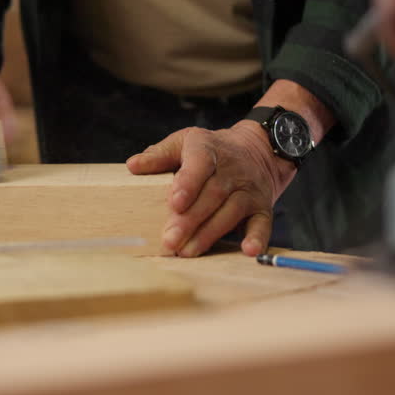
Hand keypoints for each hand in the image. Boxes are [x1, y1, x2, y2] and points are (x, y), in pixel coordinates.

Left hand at [127, 122, 294, 257]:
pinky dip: (257, 238)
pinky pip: (262, 224)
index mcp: (208, 151)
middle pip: (212, 195)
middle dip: (191, 220)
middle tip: (170, 240)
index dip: (188, 184)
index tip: (174, 203)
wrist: (256, 150)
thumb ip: (159, 155)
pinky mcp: (262, 207)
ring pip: (231, 211)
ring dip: (210, 234)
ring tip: (187, 251)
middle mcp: (232, 170)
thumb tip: (133, 166)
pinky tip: (248, 251)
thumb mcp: (184, 142)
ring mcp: (249, 190)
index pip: (200, 164)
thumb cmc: (210, 151)